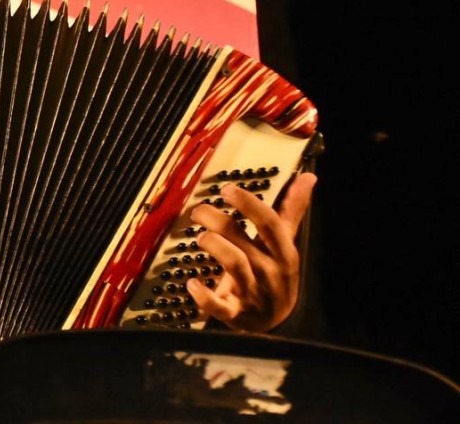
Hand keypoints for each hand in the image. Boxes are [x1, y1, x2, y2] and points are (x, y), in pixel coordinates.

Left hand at [185, 173, 316, 331]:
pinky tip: (192, 284)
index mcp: (283, 253)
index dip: (248, 204)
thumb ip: (292, 210)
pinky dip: (204, 297)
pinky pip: (220, 306)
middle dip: (218, 222)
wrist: (277, 324)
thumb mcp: (286, 244)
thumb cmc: (276, 275)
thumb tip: (308, 177)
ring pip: (234, 266)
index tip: (228, 189)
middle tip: (199, 211)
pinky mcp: (235, 312)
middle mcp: (268, 271)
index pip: (270, 224)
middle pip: (244, 242)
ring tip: (200, 236)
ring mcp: (252, 293)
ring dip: (213, 246)